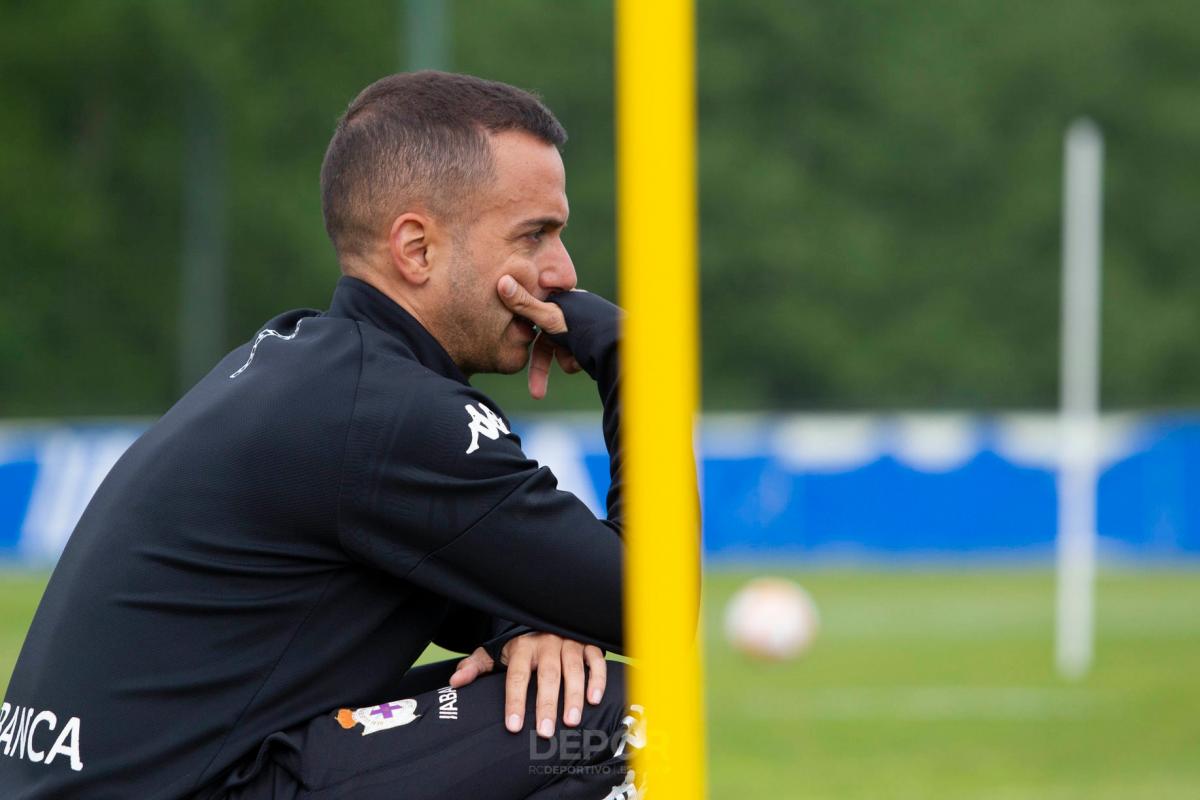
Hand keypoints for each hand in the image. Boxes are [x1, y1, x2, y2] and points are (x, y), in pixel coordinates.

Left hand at [448, 631, 606, 736]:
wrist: (545, 615)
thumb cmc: (520, 641)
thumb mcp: (496, 650)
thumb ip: (477, 665)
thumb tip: (455, 681)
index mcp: (521, 647)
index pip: (516, 676)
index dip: (515, 701)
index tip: (514, 727)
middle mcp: (546, 642)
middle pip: (547, 675)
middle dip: (547, 704)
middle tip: (546, 732)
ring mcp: (569, 642)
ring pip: (573, 669)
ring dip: (574, 695)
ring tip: (571, 721)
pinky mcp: (587, 643)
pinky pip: (595, 660)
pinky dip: (597, 679)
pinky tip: (594, 700)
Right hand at [497, 276, 581, 399]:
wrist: (617, 346)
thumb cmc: (583, 328)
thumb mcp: (549, 317)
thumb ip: (523, 304)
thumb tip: (502, 282)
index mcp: (560, 302)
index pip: (532, 318)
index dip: (523, 336)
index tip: (514, 350)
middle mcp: (570, 314)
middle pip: (546, 343)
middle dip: (541, 370)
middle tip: (537, 394)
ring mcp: (580, 330)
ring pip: (560, 352)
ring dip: (565, 362)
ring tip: (577, 362)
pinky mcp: (589, 344)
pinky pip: (573, 358)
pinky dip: (576, 363)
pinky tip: (586, 361)